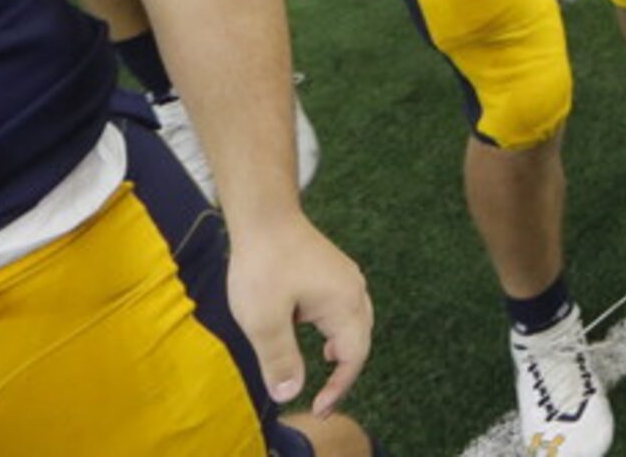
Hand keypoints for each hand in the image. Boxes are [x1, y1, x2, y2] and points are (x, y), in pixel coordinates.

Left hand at [226, 213, 371, 417]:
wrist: (266, 217)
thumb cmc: (263, 266)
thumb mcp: (264, 320)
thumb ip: (280, 359)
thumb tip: (290, 394)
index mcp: (344, 304)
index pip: (354, 356)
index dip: (338, 387)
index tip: (317, 408)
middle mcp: (354, 290)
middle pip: (361, 339)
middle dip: (345, 370)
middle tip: (323, 396)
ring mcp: (346, 277)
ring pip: (356, 322)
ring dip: (343, 349)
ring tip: (324, 367)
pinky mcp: (334, 271)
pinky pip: (345, 308)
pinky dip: (337, 330)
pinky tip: (317, 333)